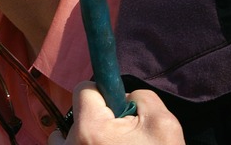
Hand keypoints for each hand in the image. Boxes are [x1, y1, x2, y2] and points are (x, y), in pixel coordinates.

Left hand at [48, 82, 183, 144]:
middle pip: (77, 116)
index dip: (103, 94)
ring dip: (85, 140)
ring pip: (66, 138)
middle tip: (122, 139)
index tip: (117, 109)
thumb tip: (123, 97)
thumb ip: (142, 97)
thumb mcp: (164, 125)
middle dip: (97, 121)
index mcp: (91, 129)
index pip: (83, 90)